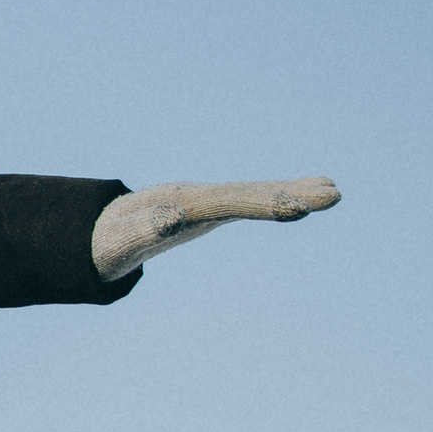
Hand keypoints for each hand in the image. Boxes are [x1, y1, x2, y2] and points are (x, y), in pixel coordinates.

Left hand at [92, 178, 338, 281]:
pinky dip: (278, 196)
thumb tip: (171, 216)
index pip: (228, 202)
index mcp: (183, 202)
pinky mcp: (209, 209)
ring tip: (334, 192)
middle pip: (250, 192)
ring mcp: (206, 201)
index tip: (295, 207)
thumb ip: (144, 228)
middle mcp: (199, 196)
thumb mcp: (121, 239)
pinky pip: (248, 201)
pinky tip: (304, 198)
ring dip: (293, 192)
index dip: (261, 203)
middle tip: (333, 195)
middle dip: (289, 194)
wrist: (98, 228)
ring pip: (254, 194)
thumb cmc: (108, 240)